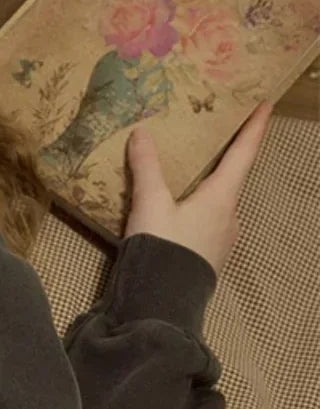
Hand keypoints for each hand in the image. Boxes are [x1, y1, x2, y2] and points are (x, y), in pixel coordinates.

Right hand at [122, 100, 273, 276]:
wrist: (162, 303)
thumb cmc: (163, 247)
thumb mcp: (149, 203)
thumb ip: (146, 167)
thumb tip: (141, 133)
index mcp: (221, 197)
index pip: (244, 154)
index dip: (255, 128)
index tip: (266, 105)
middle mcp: (230, 217)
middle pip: (233, 179)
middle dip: (227, 160)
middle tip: (218, 141)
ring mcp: (223, 240)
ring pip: (220, 205)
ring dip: (210, 190)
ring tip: (192, 181)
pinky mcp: (210, 258)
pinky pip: (209, 225)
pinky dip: (199, 212)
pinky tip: (181, 216)